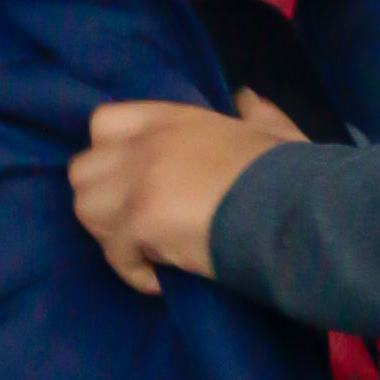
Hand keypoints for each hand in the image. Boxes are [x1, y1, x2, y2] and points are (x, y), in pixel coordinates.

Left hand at [74, 89, 302, 294]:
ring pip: (86, 209)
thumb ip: (256, 114)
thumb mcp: (275, 132)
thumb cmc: (292, 175)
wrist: (297, 210)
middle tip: (135, 226)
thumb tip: (246, 97)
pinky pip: (114, 255)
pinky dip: (135, 274)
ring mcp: (139, 180)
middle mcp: (148, 143)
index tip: (133, 184)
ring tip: (145, 252)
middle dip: (102, 201)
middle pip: (82, 170)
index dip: (109, 156)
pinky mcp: (140, 220)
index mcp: (175, 119)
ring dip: (112, 237)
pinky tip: (162, 281)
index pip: (104, 123)